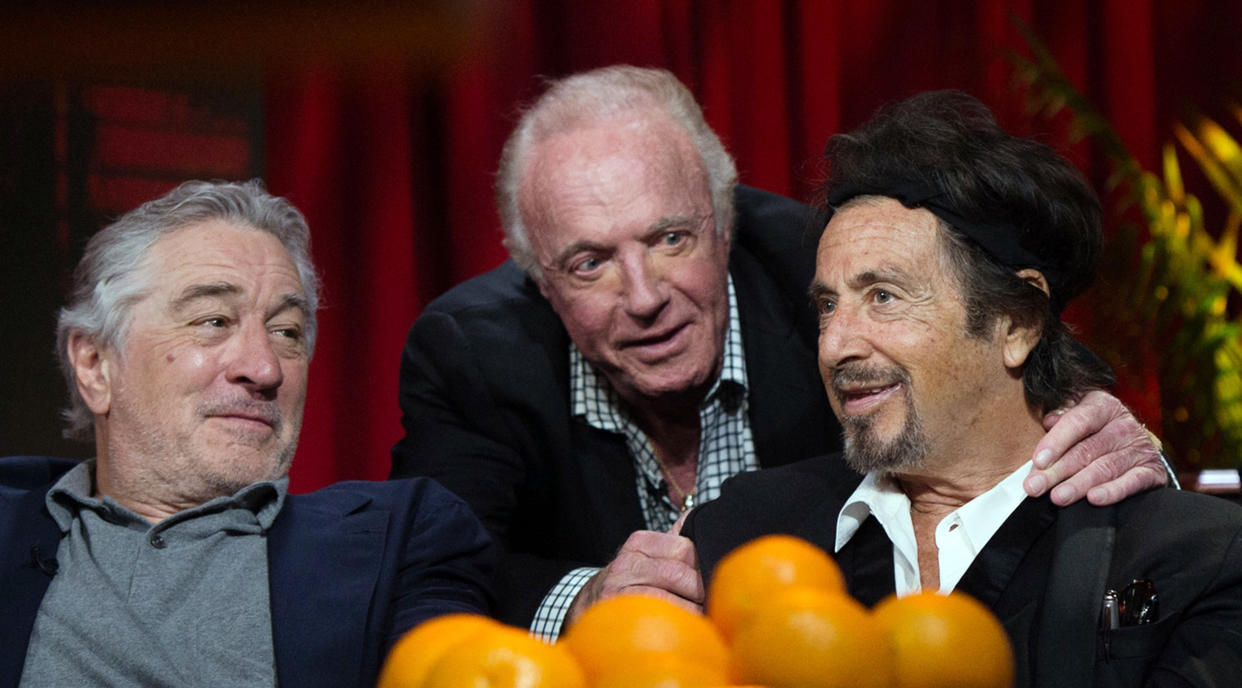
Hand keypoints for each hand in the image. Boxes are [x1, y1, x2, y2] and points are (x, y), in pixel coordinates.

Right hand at [565, 512, 703, 624]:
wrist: (591, 602)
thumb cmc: (631, 579)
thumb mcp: (648, 554)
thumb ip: (676, 540)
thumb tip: (705, 521)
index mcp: (639, 543)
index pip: (684, 548)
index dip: (703, 565)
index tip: (712, 577)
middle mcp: (626, 563)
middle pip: (675, 573)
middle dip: (699, 590)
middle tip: (711, 600)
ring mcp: (618, 590)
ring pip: (667, 598)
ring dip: (690, 610)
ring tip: (701, 615)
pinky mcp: (618, 615)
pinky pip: (654, 618)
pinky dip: (674, 622)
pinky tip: (683, 625)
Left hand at [1023, 390, 1166, 505]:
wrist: (1138, 445)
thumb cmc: (1096, 431)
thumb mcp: (1079, 415)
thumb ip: (1062, 418)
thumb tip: (1048, 420)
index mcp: (1102, 406)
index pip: (1077, 422)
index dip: (1056, 442)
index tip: (1038, 461)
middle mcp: (1123, 424)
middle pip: (1086, 450)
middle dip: (1057, 471)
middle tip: (1035, 487)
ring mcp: (1139, 448)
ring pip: (1104, 468)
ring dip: (1079, 484)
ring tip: (1058, 497)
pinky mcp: (1152, 470)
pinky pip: (1132, 482)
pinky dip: (1113, 491)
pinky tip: (1094, 499)